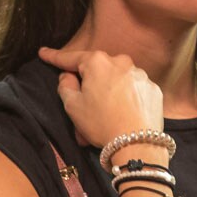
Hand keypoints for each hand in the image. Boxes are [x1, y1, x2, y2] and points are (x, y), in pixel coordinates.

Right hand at [38, 48, 164, 150]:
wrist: (138, 144)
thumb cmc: (101, 123)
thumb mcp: (73, 106)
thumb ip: (65, 86)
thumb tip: (68, 76)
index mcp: (97, 62)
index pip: (71, 58)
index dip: (54, 57)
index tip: (43, 53)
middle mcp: (121, 62)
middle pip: (97, 70)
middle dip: (87, 84)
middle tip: (81, 107)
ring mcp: (140, 74)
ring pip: (116, 81)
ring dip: (107, 95)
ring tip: (103, 119)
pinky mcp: (153, 89)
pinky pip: (133, 90)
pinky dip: (125, 100)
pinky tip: (122, 116)